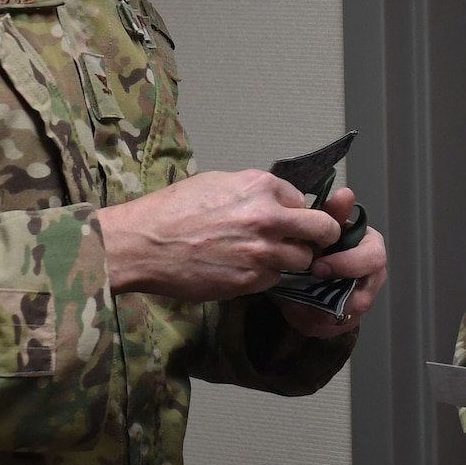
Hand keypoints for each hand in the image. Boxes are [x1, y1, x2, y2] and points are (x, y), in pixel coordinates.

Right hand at [98, 168, 340, 298]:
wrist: (143, 244)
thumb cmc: (172, 210)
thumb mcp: (217, 183)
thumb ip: (254, 192)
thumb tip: (276, 201)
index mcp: (261, 187)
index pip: (303, 200)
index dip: (297, 212)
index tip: (291, 220)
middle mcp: (269, 218)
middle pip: (322, 230)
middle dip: (320, 236)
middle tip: (311, 242)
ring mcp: (262, 252)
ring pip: (302, 260)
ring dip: (291, 260)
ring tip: (266, 258)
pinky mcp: (251, 280)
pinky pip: (275, 280)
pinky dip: (266, 277)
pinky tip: (243, 270)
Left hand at [277, 188, 387, 337]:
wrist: (299, 267)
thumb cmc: (317, 244)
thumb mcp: (319, 226)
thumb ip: (331, 213)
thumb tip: (346, 194)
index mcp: (370, 250)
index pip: (374, 259)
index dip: (348, 264)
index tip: (318, 266)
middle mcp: (371, 278)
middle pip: (365, 297)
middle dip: (334, 297)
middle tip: (306, 290)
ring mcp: (359, 301)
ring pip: (345, 318)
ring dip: (317, 311)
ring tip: (294, 300)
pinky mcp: (344, 321)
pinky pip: (330, 329)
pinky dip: (310, 321)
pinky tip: (294, 309)